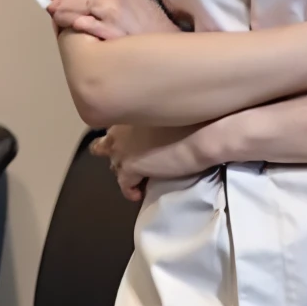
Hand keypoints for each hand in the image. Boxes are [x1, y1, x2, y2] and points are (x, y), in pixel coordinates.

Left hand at [90, 122, 214, 200]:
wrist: (201, 136)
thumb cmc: (195, 119)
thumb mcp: (168, 113)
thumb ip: (156, 119)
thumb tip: (157, 127)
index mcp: (129, 112)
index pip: (114, 127)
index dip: (122, 136)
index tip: (133, 141)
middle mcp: (120, 130)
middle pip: (105, 145)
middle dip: (114, 152)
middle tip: (130, 158)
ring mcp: (122, 150)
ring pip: (114, 165)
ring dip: (123, 170)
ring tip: (138, 176)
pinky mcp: (130, 168)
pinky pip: (124, 184)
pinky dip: (130, 190)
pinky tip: (138, 193)